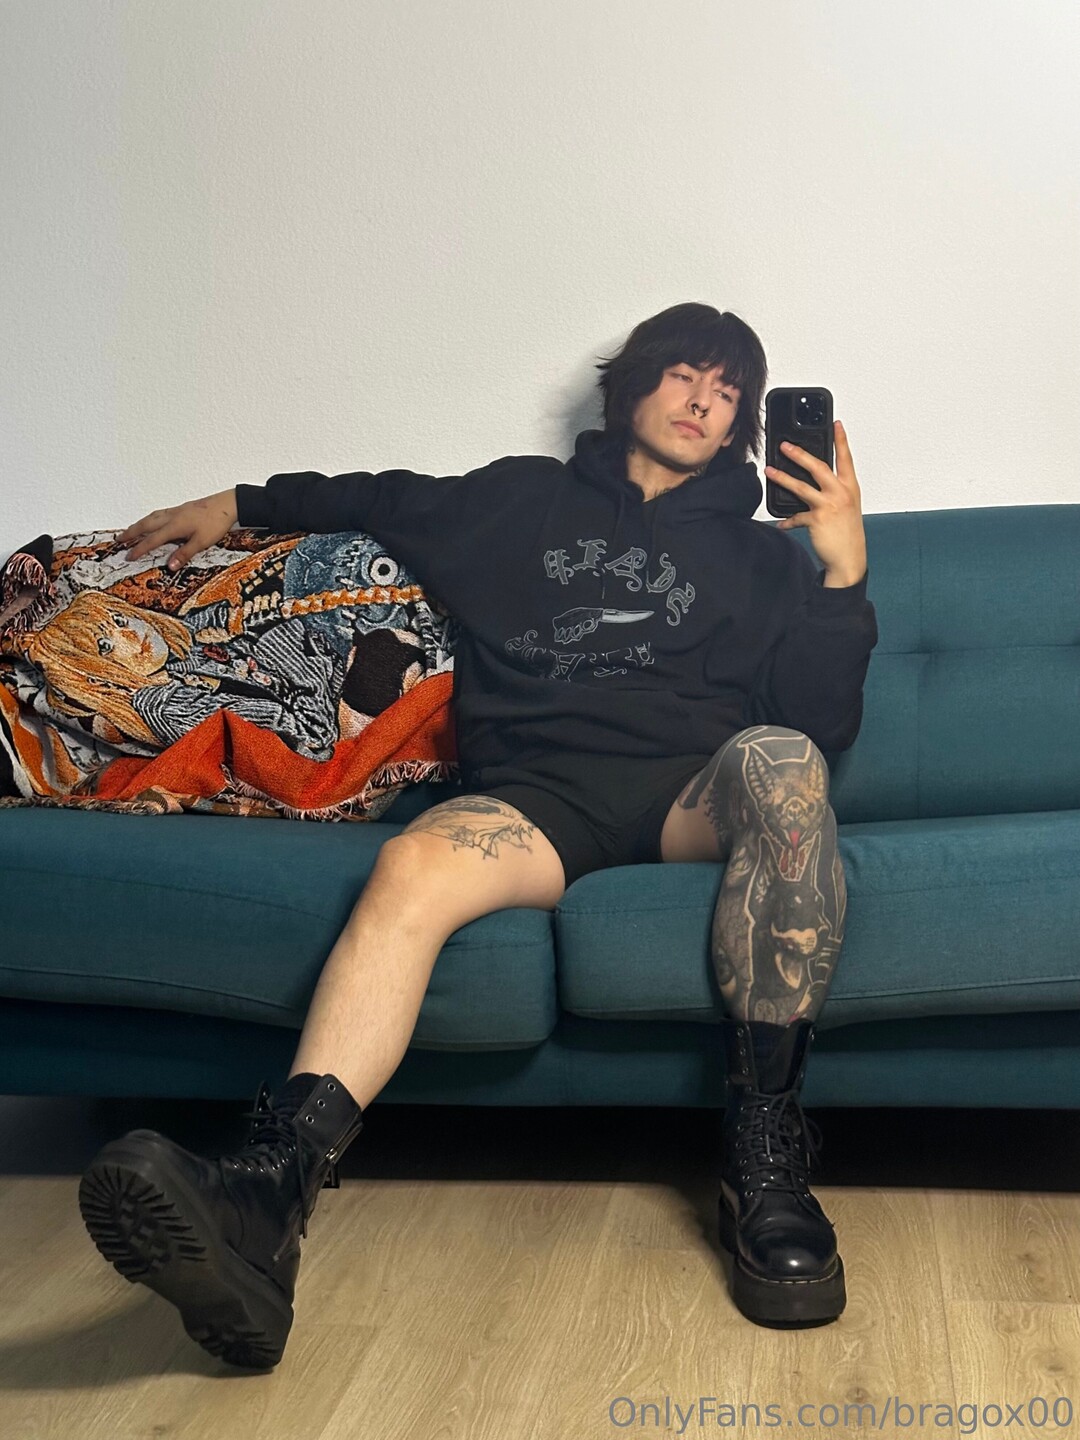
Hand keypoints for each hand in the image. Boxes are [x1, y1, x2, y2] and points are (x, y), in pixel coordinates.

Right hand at [118, 488, 238, 571]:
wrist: (228, 504)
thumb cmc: (216, 522)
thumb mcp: (202, 542)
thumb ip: (184, 554)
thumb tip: (169, 566)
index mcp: (174, 526)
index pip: (152, 540)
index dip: (139, 549)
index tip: (129, 556)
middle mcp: (172, 517)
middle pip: (145, 525)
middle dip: (131, 533)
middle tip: (119, 540)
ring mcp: (176, 511)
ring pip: (151, 517)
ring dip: (138, 524)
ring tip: (129, 530)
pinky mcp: (181, 509)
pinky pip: (159, 513)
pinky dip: (150, 518)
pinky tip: (152, 520)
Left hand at [766, 421, 866, 584]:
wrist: (849, 559)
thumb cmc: (848, 533)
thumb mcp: (847, 507)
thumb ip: (835, 491)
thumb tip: (814, 482)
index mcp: (850, 487)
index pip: (846, 458)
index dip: (841, 440)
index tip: (836, 423)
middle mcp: (841, 493)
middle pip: (818, 466)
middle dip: (799, 454)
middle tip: (784, 446)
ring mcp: (829, 505)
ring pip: (800, 487)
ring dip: (782, 478)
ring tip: (769, 471)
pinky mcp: (817, 519)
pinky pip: (796, 516)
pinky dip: (788, 521)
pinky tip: (782, 523)